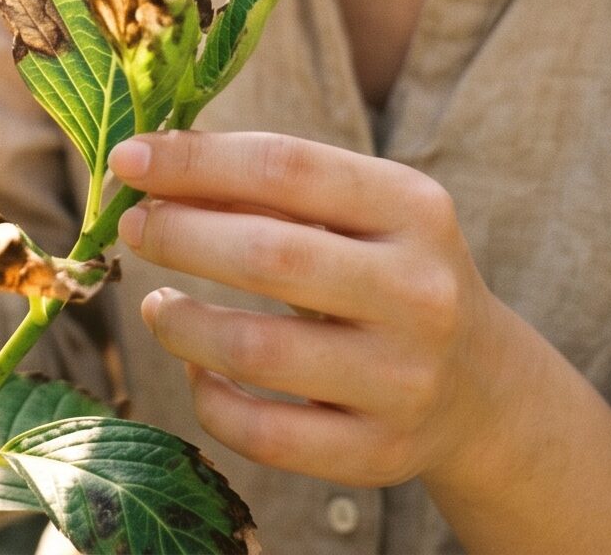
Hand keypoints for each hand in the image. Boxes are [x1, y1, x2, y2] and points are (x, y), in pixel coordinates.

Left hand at [110, 130, 527, 491]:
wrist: (481, 384)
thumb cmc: (382, 268)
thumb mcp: (356, 209)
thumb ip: (268, 182)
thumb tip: (152, 159)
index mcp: (412, 207)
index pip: (285, 166)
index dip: (194, 160)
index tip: (129, 157)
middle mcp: (418, 291)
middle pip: (268, 256)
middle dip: (179, 235)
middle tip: (134, 226)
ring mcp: (404, 380)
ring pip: (256, 351)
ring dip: (181, 323)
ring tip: (154, 304)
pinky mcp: (380, 454)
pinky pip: (265, 435)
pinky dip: (210, 402)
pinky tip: (197, 370)